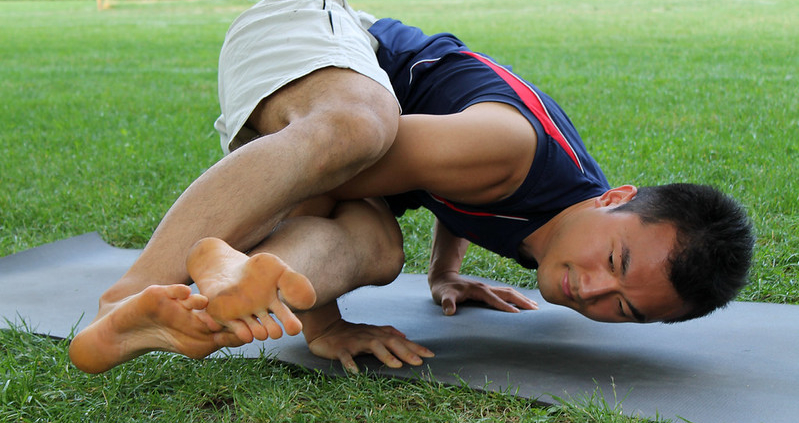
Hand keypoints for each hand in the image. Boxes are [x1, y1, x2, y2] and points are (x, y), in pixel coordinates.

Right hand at [306, 319, 434, 373]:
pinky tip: (356, 372)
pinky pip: (346, 357)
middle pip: (391, 342)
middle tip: (419, 362)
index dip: (415, 347)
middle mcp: (369, 336)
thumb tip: (405, 335)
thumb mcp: (371, 332)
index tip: (431, 354)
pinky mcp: (341, 349)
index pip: (400, 341)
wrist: (325, 329)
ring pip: (373, 347)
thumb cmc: (350, 333)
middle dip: (406, 352)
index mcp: (377, 334)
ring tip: (397, 365)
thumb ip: (387, 332)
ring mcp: (355, 342)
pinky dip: (350, 364)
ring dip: (385, 356)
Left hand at [429, 272, 537, 315]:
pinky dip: (516, 297)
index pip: (495, 299)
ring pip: (509, 292)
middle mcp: (486, 287)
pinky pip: (506, 293)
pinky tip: (523, 302)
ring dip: (522, 298)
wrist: (443, 278)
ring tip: (536, 306)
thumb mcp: (442, 296)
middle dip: (521, 300)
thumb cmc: (443, 290)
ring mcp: (488, 288)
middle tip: (535, 310)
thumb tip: (449, 311)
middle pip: (508, 293)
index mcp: (478, 290)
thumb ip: (446, 303)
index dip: (505, 306)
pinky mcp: (488, 291)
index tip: (517, 314)